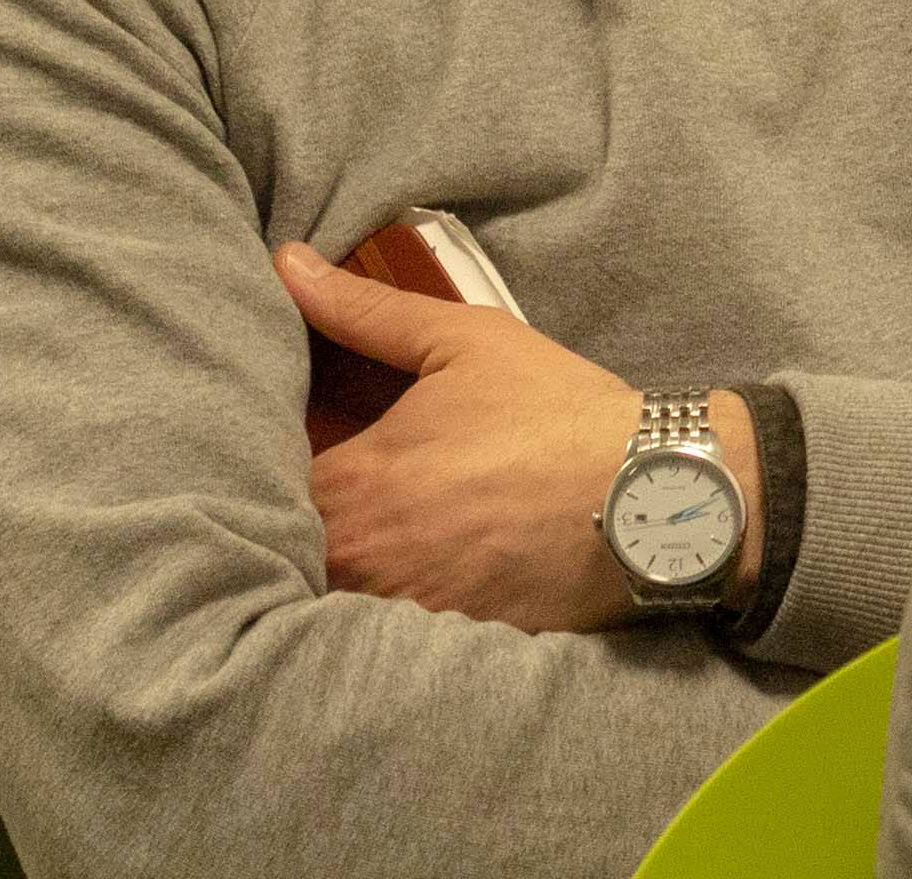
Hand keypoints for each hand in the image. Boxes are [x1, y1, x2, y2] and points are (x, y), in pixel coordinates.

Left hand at [284, 242, 744, 631]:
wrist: (653, 495)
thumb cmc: (557, 414)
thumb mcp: (466, 342)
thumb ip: (366, 311)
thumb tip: (287, 264)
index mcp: (353, 483)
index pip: (258, 490)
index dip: (263, 473)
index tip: (280, 457)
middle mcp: (361, 559)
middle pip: (285, 555)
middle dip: (290, 531)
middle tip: (325, 506)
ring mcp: (400, 611)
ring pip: (330, 599)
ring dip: (336, 574)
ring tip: (374, 544)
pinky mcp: (441, 646)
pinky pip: (382, 636)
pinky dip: (385, 613)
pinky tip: (422, 580)